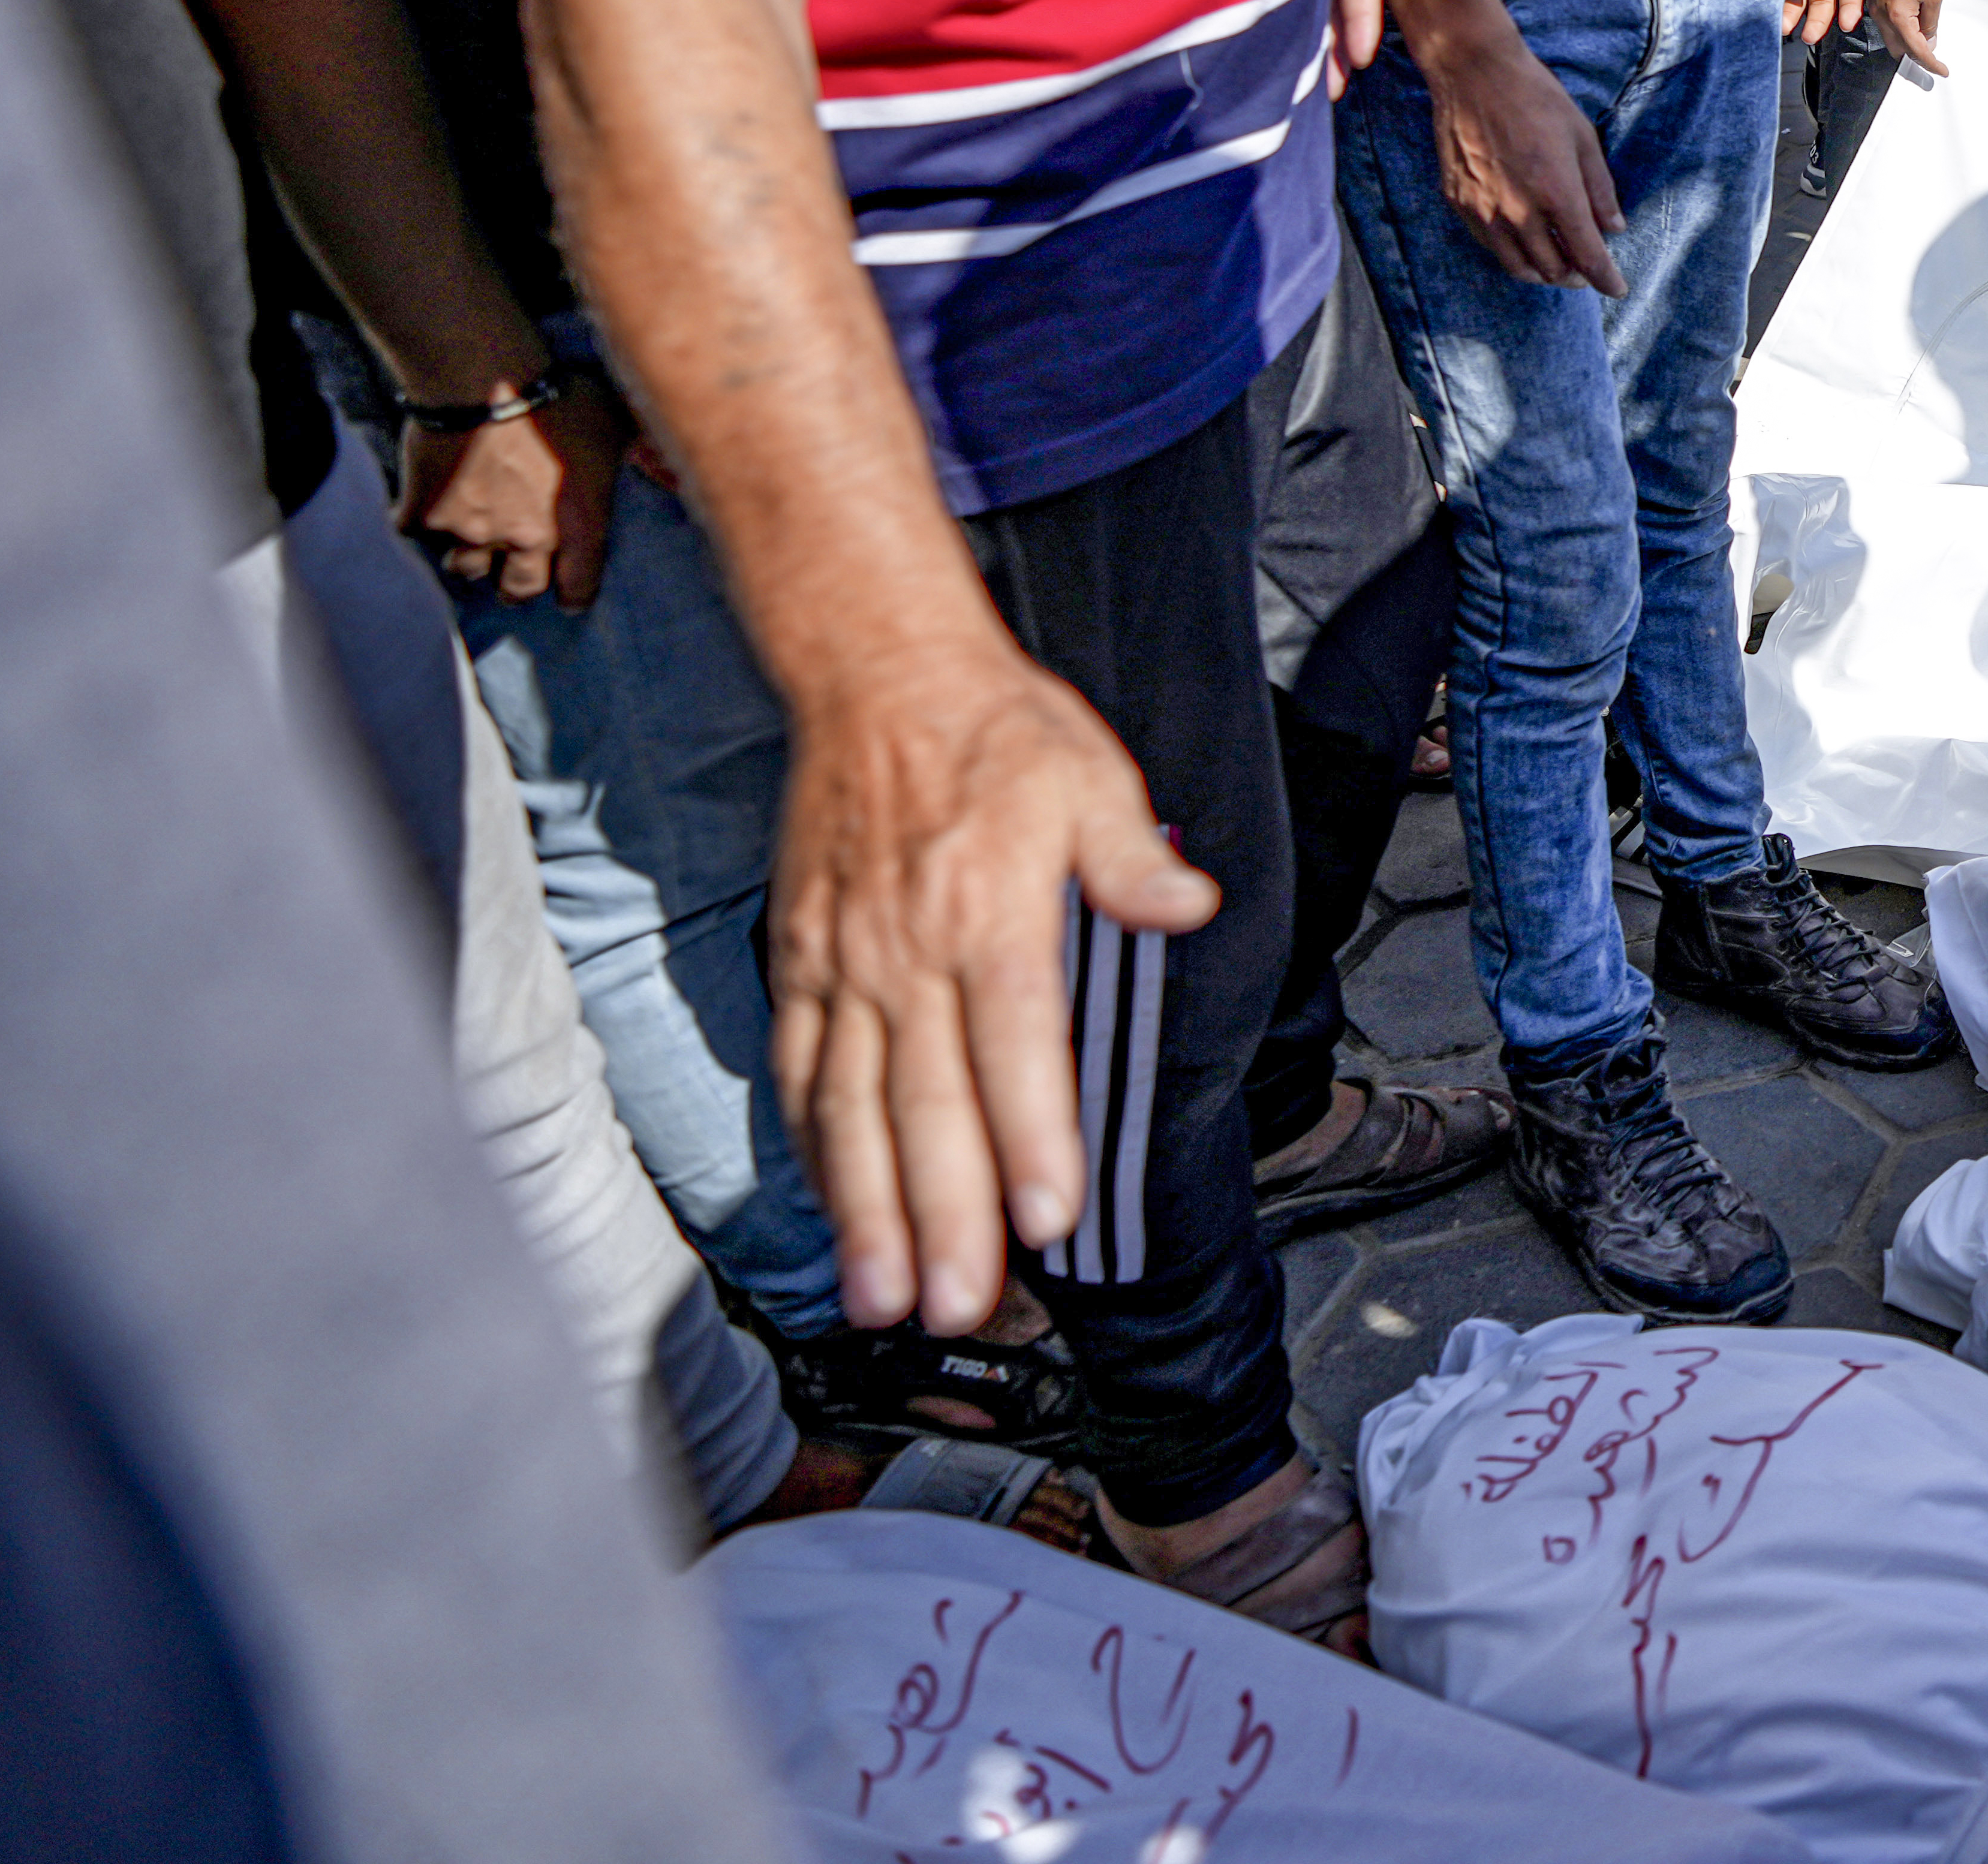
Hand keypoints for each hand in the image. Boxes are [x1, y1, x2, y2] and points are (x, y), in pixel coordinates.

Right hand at [395, 368, 632, 609]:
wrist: (483, 378)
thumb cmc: (558, 395)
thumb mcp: (616, 421)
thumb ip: (643, 452)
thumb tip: (672, 470)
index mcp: (577, 524)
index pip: (580, 586)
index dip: (575, 593)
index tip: (569, 597)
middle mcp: (525, 537)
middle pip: (518, 590)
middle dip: (516, 588)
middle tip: (513, 580)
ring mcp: (471, 530)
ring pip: (464, 567)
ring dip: (468, 557)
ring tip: (471, 539)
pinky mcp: (424, 514)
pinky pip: (413, 532)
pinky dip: (415, 520)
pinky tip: (418, 505)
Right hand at [770, 641, 1222, 1334]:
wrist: (876, 675)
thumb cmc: (999, 734)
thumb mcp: (1090, 774)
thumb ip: (1132, 855)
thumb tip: (1189, 904)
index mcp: (989, 911)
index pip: (1015, 1044)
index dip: (1031, 1136)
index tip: (1049, 1220)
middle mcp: (905, 950)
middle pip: (925, 1104)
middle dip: (945, 1216)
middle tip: (962, 1310)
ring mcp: (841, 963)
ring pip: (850, 1109)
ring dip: (867, 1212)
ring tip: (886, 1301)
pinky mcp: (798, 964)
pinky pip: (800, 1074)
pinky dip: (814, 1154)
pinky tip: (836, 1219)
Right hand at [1422, 4, 1624, 292]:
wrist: (1474, 73)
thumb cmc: (1536, 98)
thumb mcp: (1583, 138)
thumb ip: (1600, 189)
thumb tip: (1615, 228)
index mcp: (1556, 194)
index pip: (1587, 255)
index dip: (1606, 279)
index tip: (1617, 289)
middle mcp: (1517, 211)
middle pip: (1552, 268)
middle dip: (1575, 276)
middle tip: (1587, 271)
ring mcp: (1483, 211)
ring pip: (1518, 266)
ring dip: (1543, 272)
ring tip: (1558, 265)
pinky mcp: (1459, 203)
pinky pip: (1489, 246)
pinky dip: (1512, 253)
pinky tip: (1524, 241)